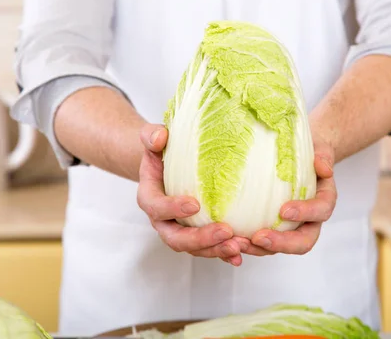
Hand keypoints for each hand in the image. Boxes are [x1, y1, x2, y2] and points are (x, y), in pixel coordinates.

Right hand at [136, 123, 243, 265]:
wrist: (166, 167)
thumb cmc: (161, 152)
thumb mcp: (153, 139)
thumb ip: (152, 136)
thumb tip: (160, 137)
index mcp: (150, 198)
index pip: (157, 207)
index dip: (173, 208)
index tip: (195, 204)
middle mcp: (163, 221)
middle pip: (176, 238)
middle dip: (200, 239)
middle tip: (225, 231)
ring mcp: (180, 231)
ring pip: (194, 249)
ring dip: (216, 250)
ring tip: (238, 246)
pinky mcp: (197, 236)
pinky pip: (209, 249)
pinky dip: (224, 253)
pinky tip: (241, 254)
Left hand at [246, 132, 336, 255]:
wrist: (296, 154)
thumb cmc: (308, 152)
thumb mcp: (319, 148)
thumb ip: (323, 157)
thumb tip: (323, 168)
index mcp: (323, 201)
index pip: (320, 211)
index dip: (305, 214)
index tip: (284, 211)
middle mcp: (309, 220)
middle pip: (302, 241)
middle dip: (281, 243)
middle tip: (259, 237)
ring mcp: (289, 228)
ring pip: (279, 247)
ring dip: (258, 249)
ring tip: (237, 243)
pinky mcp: (271, 229)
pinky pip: (261, 242)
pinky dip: (246, 244)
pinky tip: (229, 240)